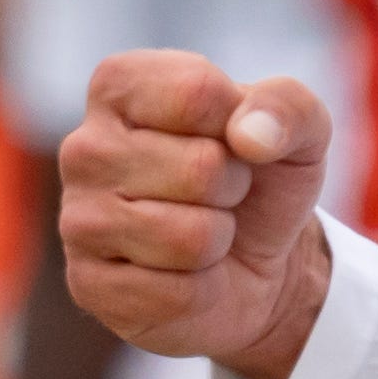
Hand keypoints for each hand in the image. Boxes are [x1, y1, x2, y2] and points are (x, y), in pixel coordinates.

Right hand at [57, 51, 336, 378]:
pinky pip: (176, 293)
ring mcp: (78, 219)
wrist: (256, 265)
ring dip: (218, 240)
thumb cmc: (262, 182)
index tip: (233, 139)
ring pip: (189, 236)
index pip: (197, 91)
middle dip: (233, 188)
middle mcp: (83, 146)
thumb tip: (250, 136)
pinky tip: (182, 276)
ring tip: (202, 231)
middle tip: (219, 195)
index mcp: (120, 86)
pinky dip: (201, 290)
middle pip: (200, 167)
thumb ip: (289, 106)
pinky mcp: (87, 286)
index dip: (243, 125)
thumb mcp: (299, 132)